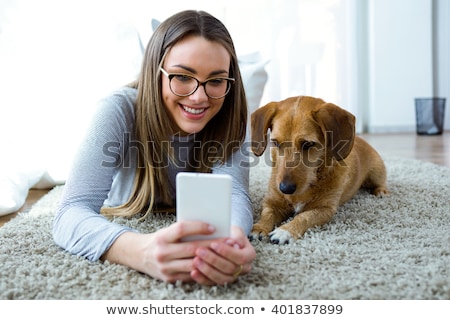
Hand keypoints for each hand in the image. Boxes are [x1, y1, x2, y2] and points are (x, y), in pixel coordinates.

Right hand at [102, 220, 216, 282]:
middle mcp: (162, 253)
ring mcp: (165, 268)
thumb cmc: (158, 239)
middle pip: (191, 248)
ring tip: (224, 253)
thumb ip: (183, 231)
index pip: (181, 229)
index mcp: (162, 237)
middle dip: (212, 245)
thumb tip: (209, 227)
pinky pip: (190, 275)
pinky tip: (214, 264)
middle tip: (228, 241)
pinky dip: (203, 269)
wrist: (138, 255)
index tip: (213, 227)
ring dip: (211, 259)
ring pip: (193, 264)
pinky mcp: (169, 279)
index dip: (198, 227)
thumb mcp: (167, 231)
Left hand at [191, 225, 255, 284]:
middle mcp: (244, 268)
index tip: (213, 244)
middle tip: (199, 251)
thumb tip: (234, 243)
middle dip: (213, 259)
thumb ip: (236, 236)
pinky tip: (193, 272)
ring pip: (221, 278)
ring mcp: (233, 276)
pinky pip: (212, 283)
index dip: (226, 252)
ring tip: (195, 260)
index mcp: (249, 255)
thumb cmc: (230, 233)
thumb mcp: (235, 230)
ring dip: (207, 270)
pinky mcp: (221, 281)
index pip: (240, 257)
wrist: (226, 240)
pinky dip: (202, 278)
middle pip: (230, 268)